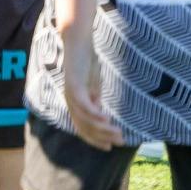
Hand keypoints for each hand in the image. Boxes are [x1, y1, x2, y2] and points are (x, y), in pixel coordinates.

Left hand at [59, 23, 123, 147]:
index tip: (110, 147)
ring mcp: (70, 95)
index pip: (83, 128)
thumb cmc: (86, 62)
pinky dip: (95, 115)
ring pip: (86, 119)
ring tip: (118, 133)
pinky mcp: (74, 86)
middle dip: (102, 138)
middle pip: (85, 128)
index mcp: (74, 103)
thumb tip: (101, 115)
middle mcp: (70, 102)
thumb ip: (95, 99)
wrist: (78, 42)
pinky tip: (107, 120)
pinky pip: (84, 105)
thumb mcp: (93, 85)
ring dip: (103, 128)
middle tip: (120, 142)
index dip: (96, 140)